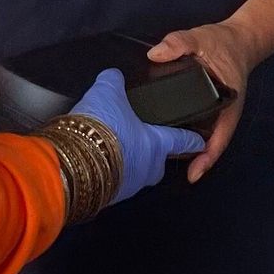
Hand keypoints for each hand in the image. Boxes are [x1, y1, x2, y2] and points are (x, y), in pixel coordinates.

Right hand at [68, 68, 202, 205]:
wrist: (73, 162)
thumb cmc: (100, 130)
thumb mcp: (107, 92)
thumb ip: (115, 81)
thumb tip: (114, 77)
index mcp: (157, 144)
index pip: (183, 141)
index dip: (192, 139)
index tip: (200, 141)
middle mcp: (148, 168)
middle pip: (158, 161)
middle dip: (152, 152)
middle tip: (141, 138)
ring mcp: (129, 185)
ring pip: (135, 172)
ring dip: (127, 160)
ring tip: (111, 145)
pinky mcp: (108, 195)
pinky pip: (114, 181)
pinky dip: (108, 169)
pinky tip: (95, 157)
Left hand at [146, 21, 258, 179]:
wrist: (238, 39)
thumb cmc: (223, 42)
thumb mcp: (202, 37)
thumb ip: (180, 42)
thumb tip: (156, 54)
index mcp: (227, 102)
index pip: (219, 137)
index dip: (207, 157)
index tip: (193, 174)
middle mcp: (220, 112)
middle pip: (206, 142)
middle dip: (189, 156)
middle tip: (164, 165)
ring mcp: (211, 110)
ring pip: (199, 136)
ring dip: (184, 147)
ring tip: (158, 157)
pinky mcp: (201, 105)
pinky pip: (191, 123)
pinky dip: (179, 132)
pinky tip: (160, 135)